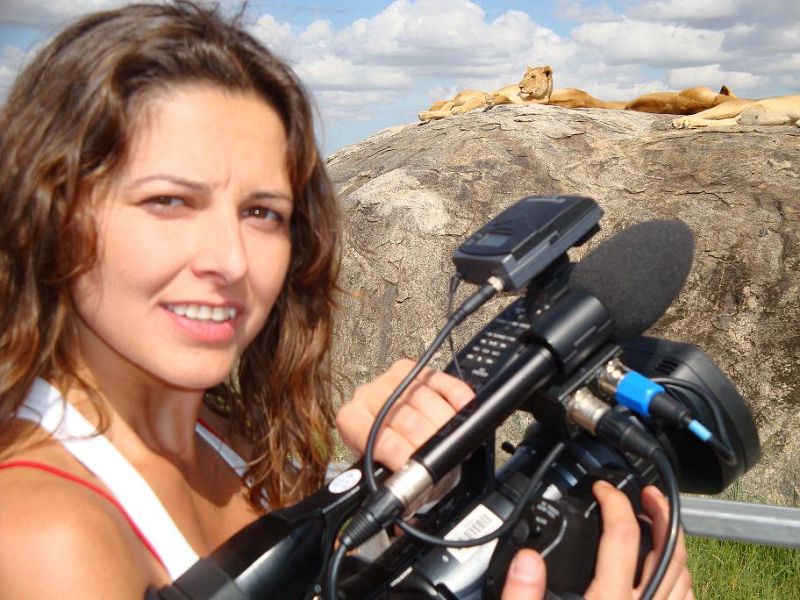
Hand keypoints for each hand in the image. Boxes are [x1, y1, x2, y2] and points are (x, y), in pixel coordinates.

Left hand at [336, 359, 473, 469]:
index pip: (378, 437)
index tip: (417, 468)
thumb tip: (411, 491)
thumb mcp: (384, 471)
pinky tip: (464, 407)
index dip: (400, 454)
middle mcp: (368, 395)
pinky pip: (440, 379)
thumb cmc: (388, 455)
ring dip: (445, 421)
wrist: (393, 435)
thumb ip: (393, 478)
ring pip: (423, 397)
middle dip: (427, 440)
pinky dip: (455, 394)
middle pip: (404, 417)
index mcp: (351, 420)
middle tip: (441, 458)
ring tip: (453, 440)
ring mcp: (392, 379)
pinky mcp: (416, 370)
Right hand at [502, 482, 692, 599]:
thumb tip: (528, 558)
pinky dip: (680, 577)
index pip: (622, 537)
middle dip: (662, 514)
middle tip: (648, 493)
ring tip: (659, 523)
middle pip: (669, 552)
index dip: (615, 502)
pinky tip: (664, 569)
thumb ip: (522, 596)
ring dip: (675, 543)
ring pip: (683, 576)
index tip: (602, 489)